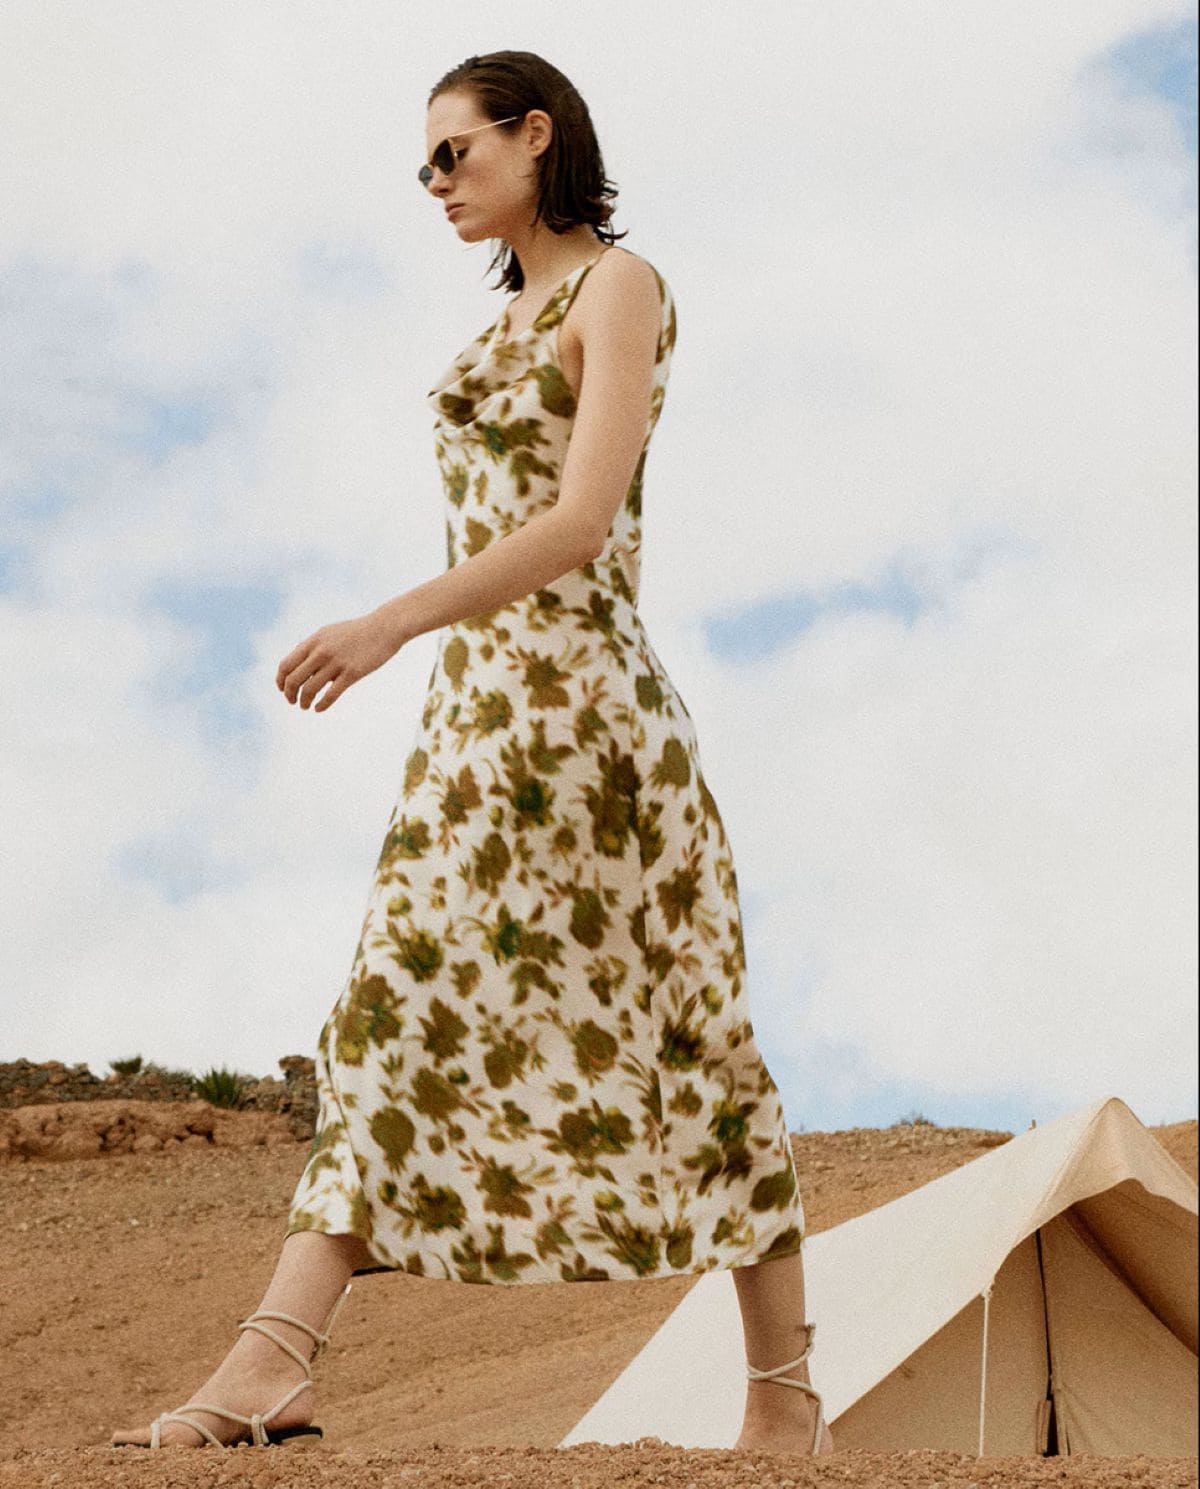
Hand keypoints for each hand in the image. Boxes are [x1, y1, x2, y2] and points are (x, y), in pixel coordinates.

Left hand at [276, 610, 405, 712]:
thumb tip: (297, 659)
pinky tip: (318, 709)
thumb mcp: (329, 633)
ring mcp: (336, 663)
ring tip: (305, 707)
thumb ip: (312, 646)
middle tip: (292, 701)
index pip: (286, 664)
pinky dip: (321, 705)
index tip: (283, 689)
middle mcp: (321, 652)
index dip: (280, 680)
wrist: (384, 628)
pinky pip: (331, 695)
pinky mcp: (352, 673)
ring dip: (304, 702)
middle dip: (289, 694)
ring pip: (310, 689)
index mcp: (314, 641)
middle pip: (294, 679)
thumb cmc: (357, 632)